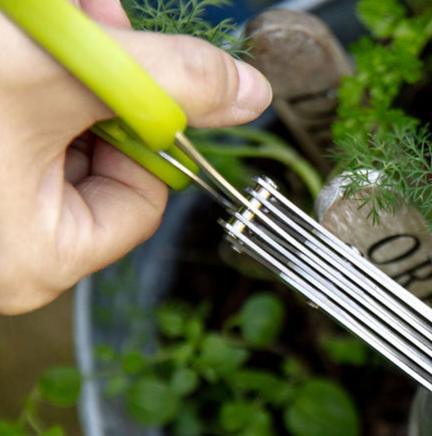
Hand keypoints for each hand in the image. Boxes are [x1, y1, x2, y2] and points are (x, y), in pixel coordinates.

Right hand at [0, 0, 270, 313]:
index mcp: (44, 257)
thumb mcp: (56, 76)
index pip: (144, 198)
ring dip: (67, 77)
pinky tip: (25, 43)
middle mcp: (15, 251)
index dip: (150, 131)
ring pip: (60, 143)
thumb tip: (250, 94)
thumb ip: (163, 81)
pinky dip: (33, 89)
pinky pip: (23, 138)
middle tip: (92, 22)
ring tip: (45, 27)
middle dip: (104, 88)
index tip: (128, 78)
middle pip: (104, 167)